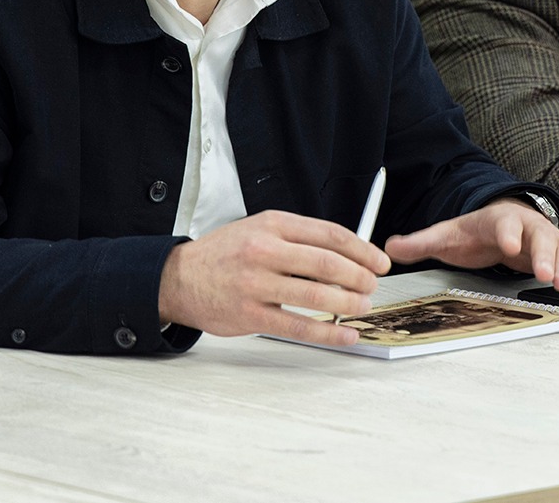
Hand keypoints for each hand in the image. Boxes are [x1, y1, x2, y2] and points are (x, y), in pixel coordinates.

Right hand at [157, 210, 390, 346]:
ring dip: (349, 303)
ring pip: (316, 295)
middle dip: (360, 277)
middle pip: (328, 263)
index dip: (362, 249)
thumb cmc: (226, 254)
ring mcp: (257, 284)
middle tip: (373, 286)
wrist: (179, 277)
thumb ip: (299, 238)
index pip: (330, 234)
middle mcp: (265, 251)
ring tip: (363, 307)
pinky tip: (346, 334)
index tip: (379, 262)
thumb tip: (347, 255)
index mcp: (273, 224)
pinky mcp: (250, 315)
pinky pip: (298, 326)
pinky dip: (328, 332)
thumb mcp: (260, 229)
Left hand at [384, 200, 558, 298]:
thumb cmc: (475, 231)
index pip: (503, 224)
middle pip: (539, 237)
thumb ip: (420, 242)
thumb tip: (389, 248)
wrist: (501, 219)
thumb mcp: (446, 234)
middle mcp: (527, 226)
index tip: (510, 246)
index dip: (508, 234)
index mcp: (498, 220)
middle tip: (545, 274)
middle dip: (543, 255)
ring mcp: (547, 238)